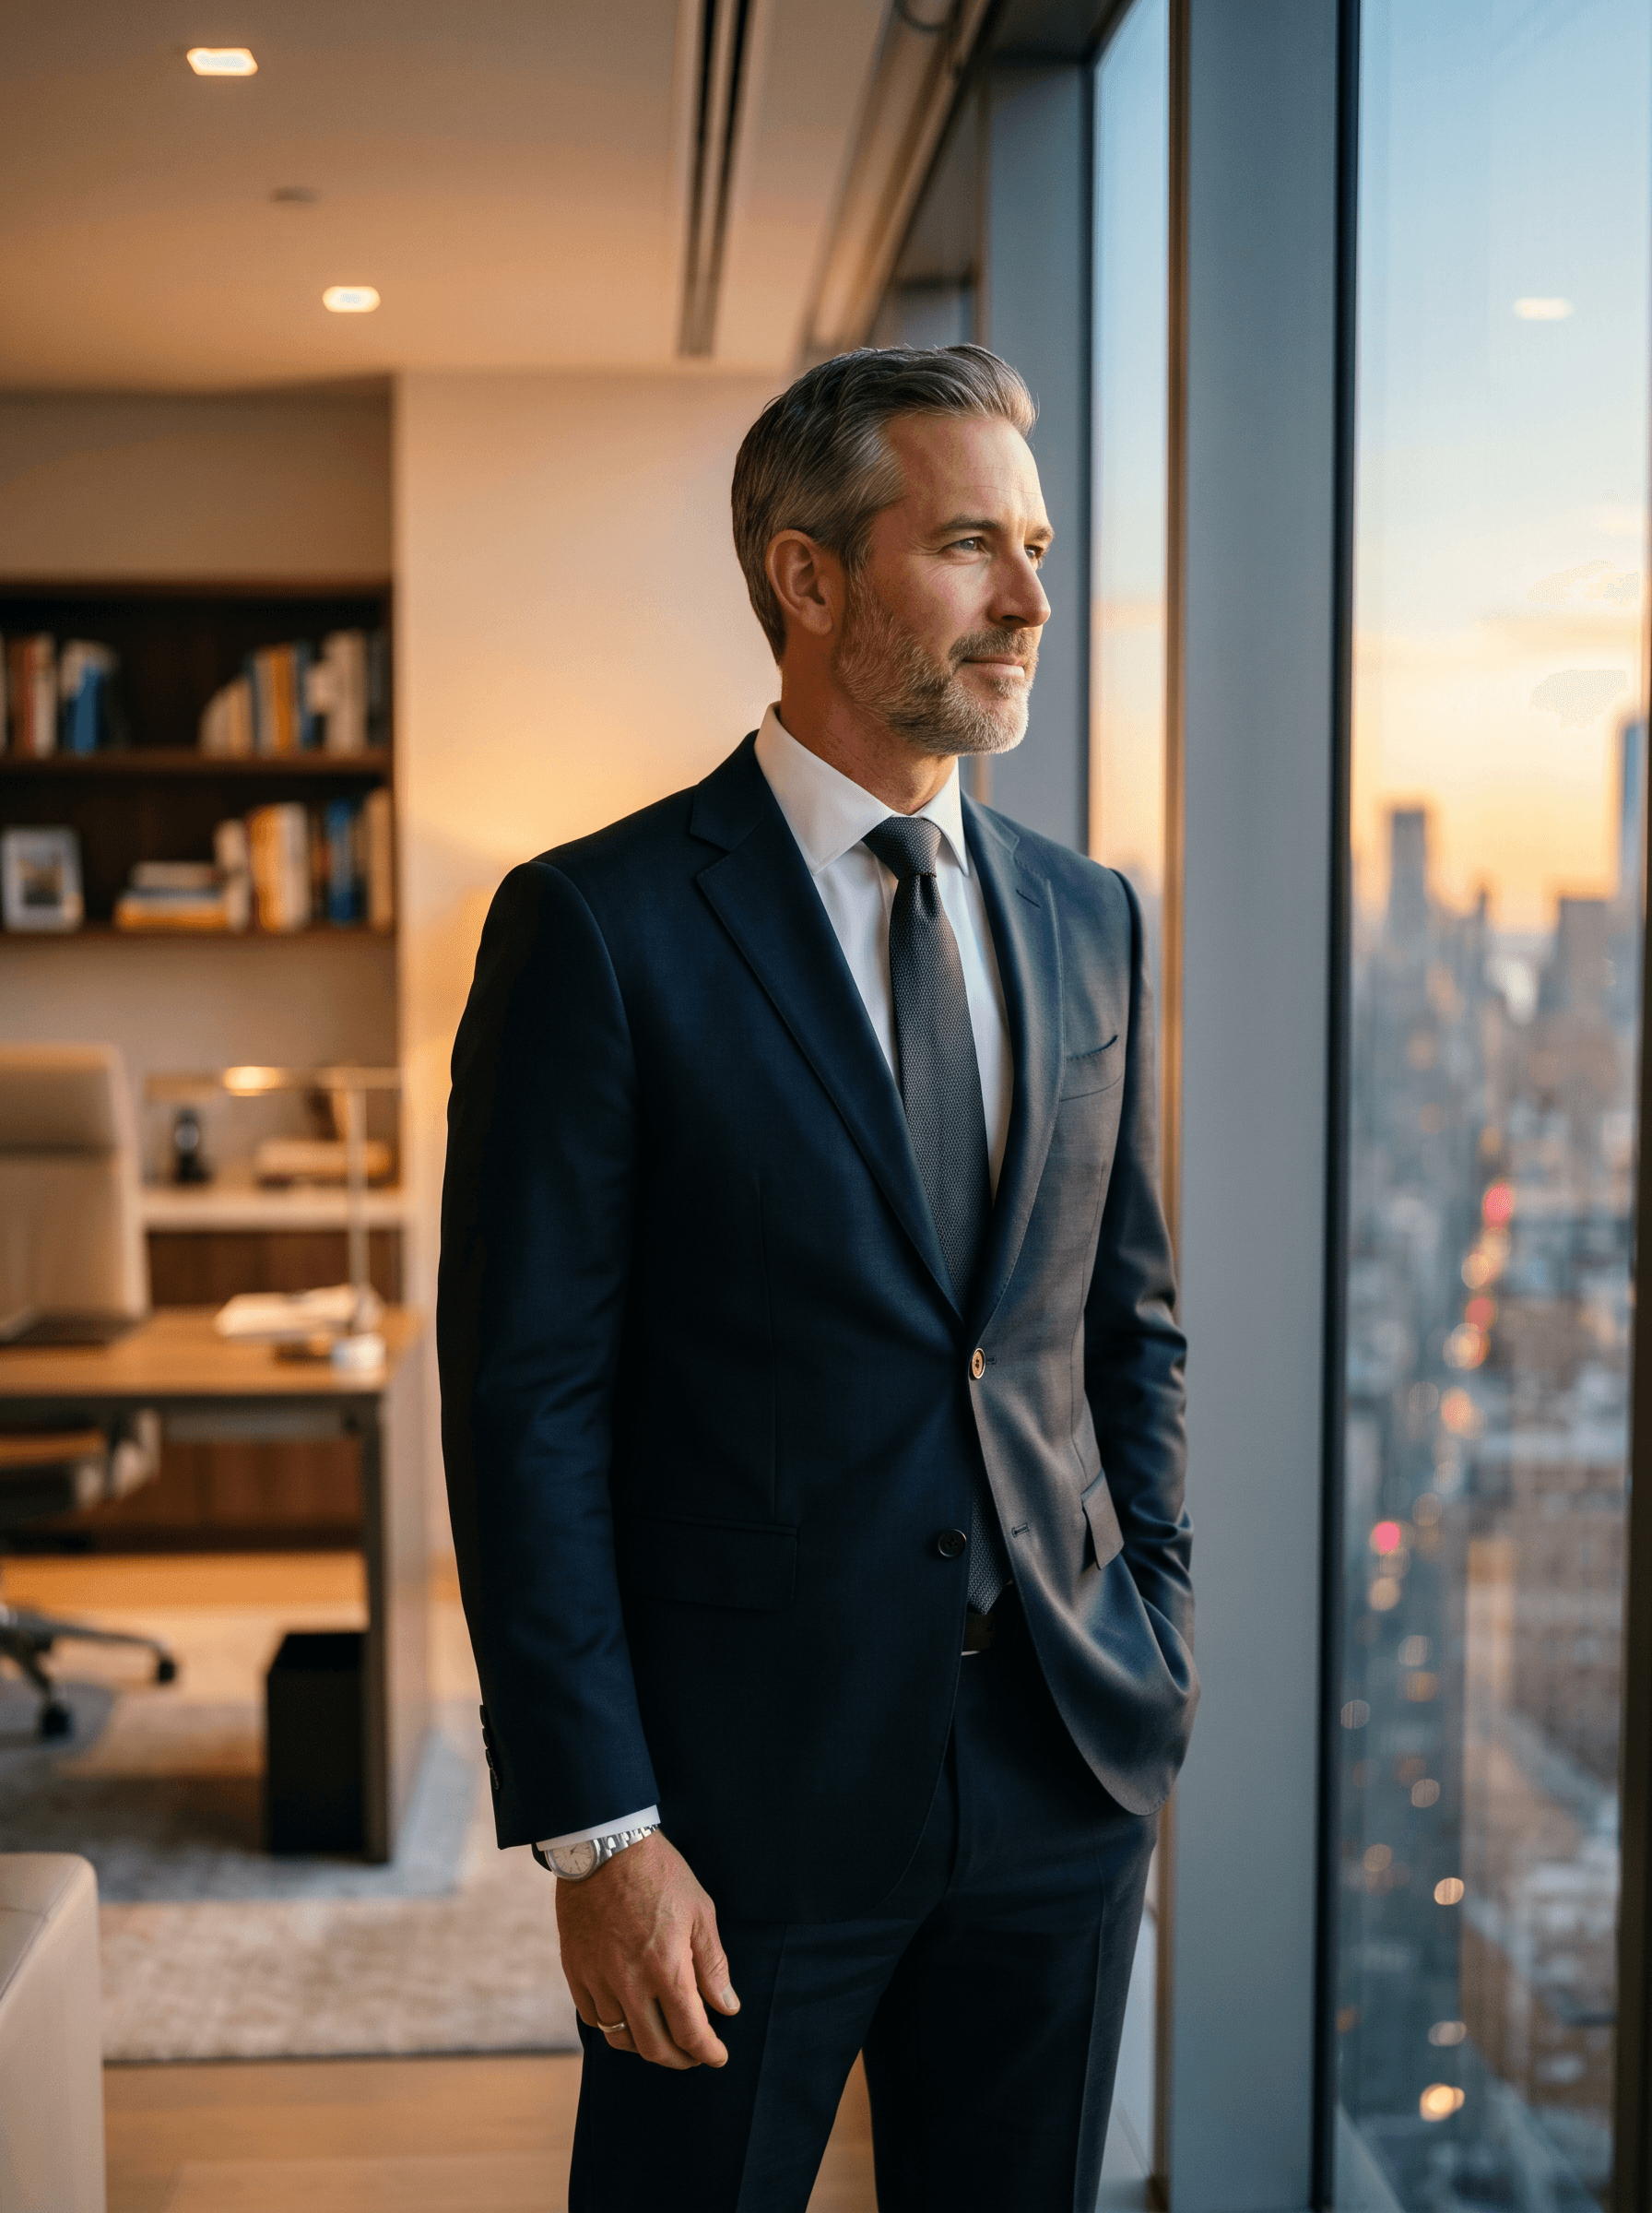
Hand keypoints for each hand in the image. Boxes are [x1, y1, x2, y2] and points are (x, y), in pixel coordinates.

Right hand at [556, 1831, 739, 2069]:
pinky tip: (628, 2017)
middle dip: (680, 2059)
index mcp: (666, 1968)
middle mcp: (629, 1982)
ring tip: (662, 2039)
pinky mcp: (576, 1971)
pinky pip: (593, 2017)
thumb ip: (713, 1965)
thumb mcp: (700, 1911)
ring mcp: (598, 1979)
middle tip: (693, 2055)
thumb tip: (727, 2007)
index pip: (690, 2032)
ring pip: (620, 2037)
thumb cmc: (659, 1874)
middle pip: (655, 2047)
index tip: (717, 2057)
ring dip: (645, 2046)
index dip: (707, 2052)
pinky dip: (613, 2026)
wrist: (603, 1846)